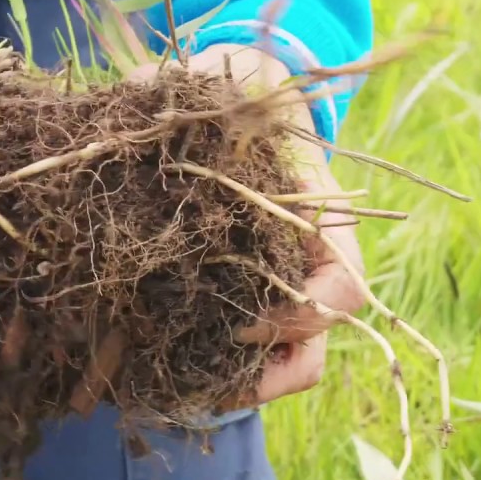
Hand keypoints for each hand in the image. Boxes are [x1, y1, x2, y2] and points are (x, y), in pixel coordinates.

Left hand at [133, 44, 365, 407]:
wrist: (230, 103)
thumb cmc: (231, 96)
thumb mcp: (218, 87)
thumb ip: (182, 93)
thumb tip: (137, 94)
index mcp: (322, 220)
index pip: (343, 288)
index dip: (300, 317)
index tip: (244, 327)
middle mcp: (305, 265)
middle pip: (312, 346)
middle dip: (264, 377)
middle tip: (203, 381)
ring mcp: (273, 289)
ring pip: (280, 365)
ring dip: (234, 387)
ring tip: (173, 392)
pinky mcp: (232, 302)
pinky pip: (236, 357)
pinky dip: (201, 375)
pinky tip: (145, 376)